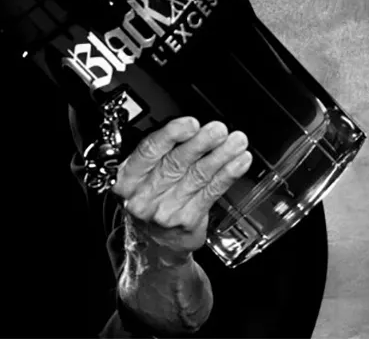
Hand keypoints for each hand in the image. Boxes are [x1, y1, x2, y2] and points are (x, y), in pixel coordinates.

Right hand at [113, 117, 251, 258]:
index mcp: (129, 178)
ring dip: (221, 156)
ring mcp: (166, 212)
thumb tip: (194, 126)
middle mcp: (144, 197)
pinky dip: (228, 174)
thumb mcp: (143, 175)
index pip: (149, 152)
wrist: (154, 245)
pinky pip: (211, 192)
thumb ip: (163, 151)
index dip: (171, 135)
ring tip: (236, 142)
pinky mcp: (188, 221)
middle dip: (201, 143)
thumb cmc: (151, 198)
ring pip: (198, 176)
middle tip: (218, 130)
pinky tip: (239, 162)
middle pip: (175, 163)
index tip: (191, 124)